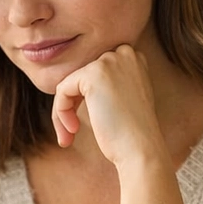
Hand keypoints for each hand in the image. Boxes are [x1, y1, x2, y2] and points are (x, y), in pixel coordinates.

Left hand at [50, 44, 166, 169]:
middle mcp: (124, 54)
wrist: (141, 149)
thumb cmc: (133, 134)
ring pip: (69, 83)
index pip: (95, 71)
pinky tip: (73, 131)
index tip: (87, 122)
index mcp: (135, 59)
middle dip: (72, 103)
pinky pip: (62, 90)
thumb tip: (78, 85)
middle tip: (73, 131)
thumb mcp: (126, 99)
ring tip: (70, 135)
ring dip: (63, 111)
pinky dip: (61, 113)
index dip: (85, 97)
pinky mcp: (92, 74)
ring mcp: (109, 62)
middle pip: (82, 75)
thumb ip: (110, 85)